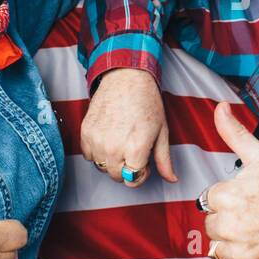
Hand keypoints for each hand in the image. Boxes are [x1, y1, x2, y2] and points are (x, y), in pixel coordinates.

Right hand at [80, 67, 176, 185]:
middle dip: (126, 168)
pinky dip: (97, 151)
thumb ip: (164, 160)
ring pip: (101, 167)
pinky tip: (108, 137)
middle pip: (116, 177)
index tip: (143, 162)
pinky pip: (88, 155)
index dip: (141, 174)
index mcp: (135, 149)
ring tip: (121, 141)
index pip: (132, 181)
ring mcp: (97, 141)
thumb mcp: (161, 132)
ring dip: (111, 160)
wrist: (126, 77)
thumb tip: (172, 179)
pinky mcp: (85, 132)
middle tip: (133, 150)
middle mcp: (113, 148)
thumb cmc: (146, 101)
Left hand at [202, 102, 258, 258]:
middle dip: (231, 221)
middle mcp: (229, 224)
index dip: (231, 199)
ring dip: (233, 245)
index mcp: (226, 195)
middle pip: (212, 226)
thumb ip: (235, 133)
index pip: (210, 201)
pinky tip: (256, 253)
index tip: (253, 199)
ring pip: (217, 250)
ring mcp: (240, 251)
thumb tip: (220, 106)